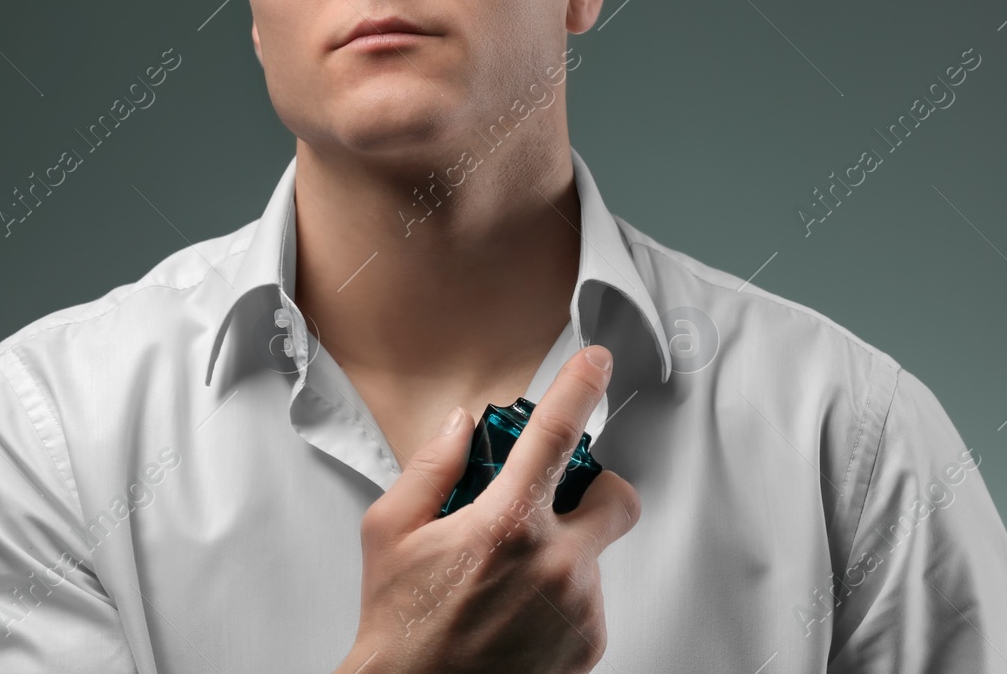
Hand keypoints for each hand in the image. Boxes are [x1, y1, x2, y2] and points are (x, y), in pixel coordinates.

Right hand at [335, 346, 640, 673]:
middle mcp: (555, 564)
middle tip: (555, 502)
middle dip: (596, 490)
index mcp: (506, 525)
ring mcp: (579, 608)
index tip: (596, 363)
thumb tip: (463, 426)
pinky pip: (592, 598)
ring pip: (598, 552)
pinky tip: (519, 611)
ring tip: (509, 579)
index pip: (556, 435)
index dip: (580, 388)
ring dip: (566, 551)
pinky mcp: (589, 644)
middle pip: (617, 497)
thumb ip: (431, 467)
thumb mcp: (389, 532)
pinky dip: (564, 594)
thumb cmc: (400, 627)